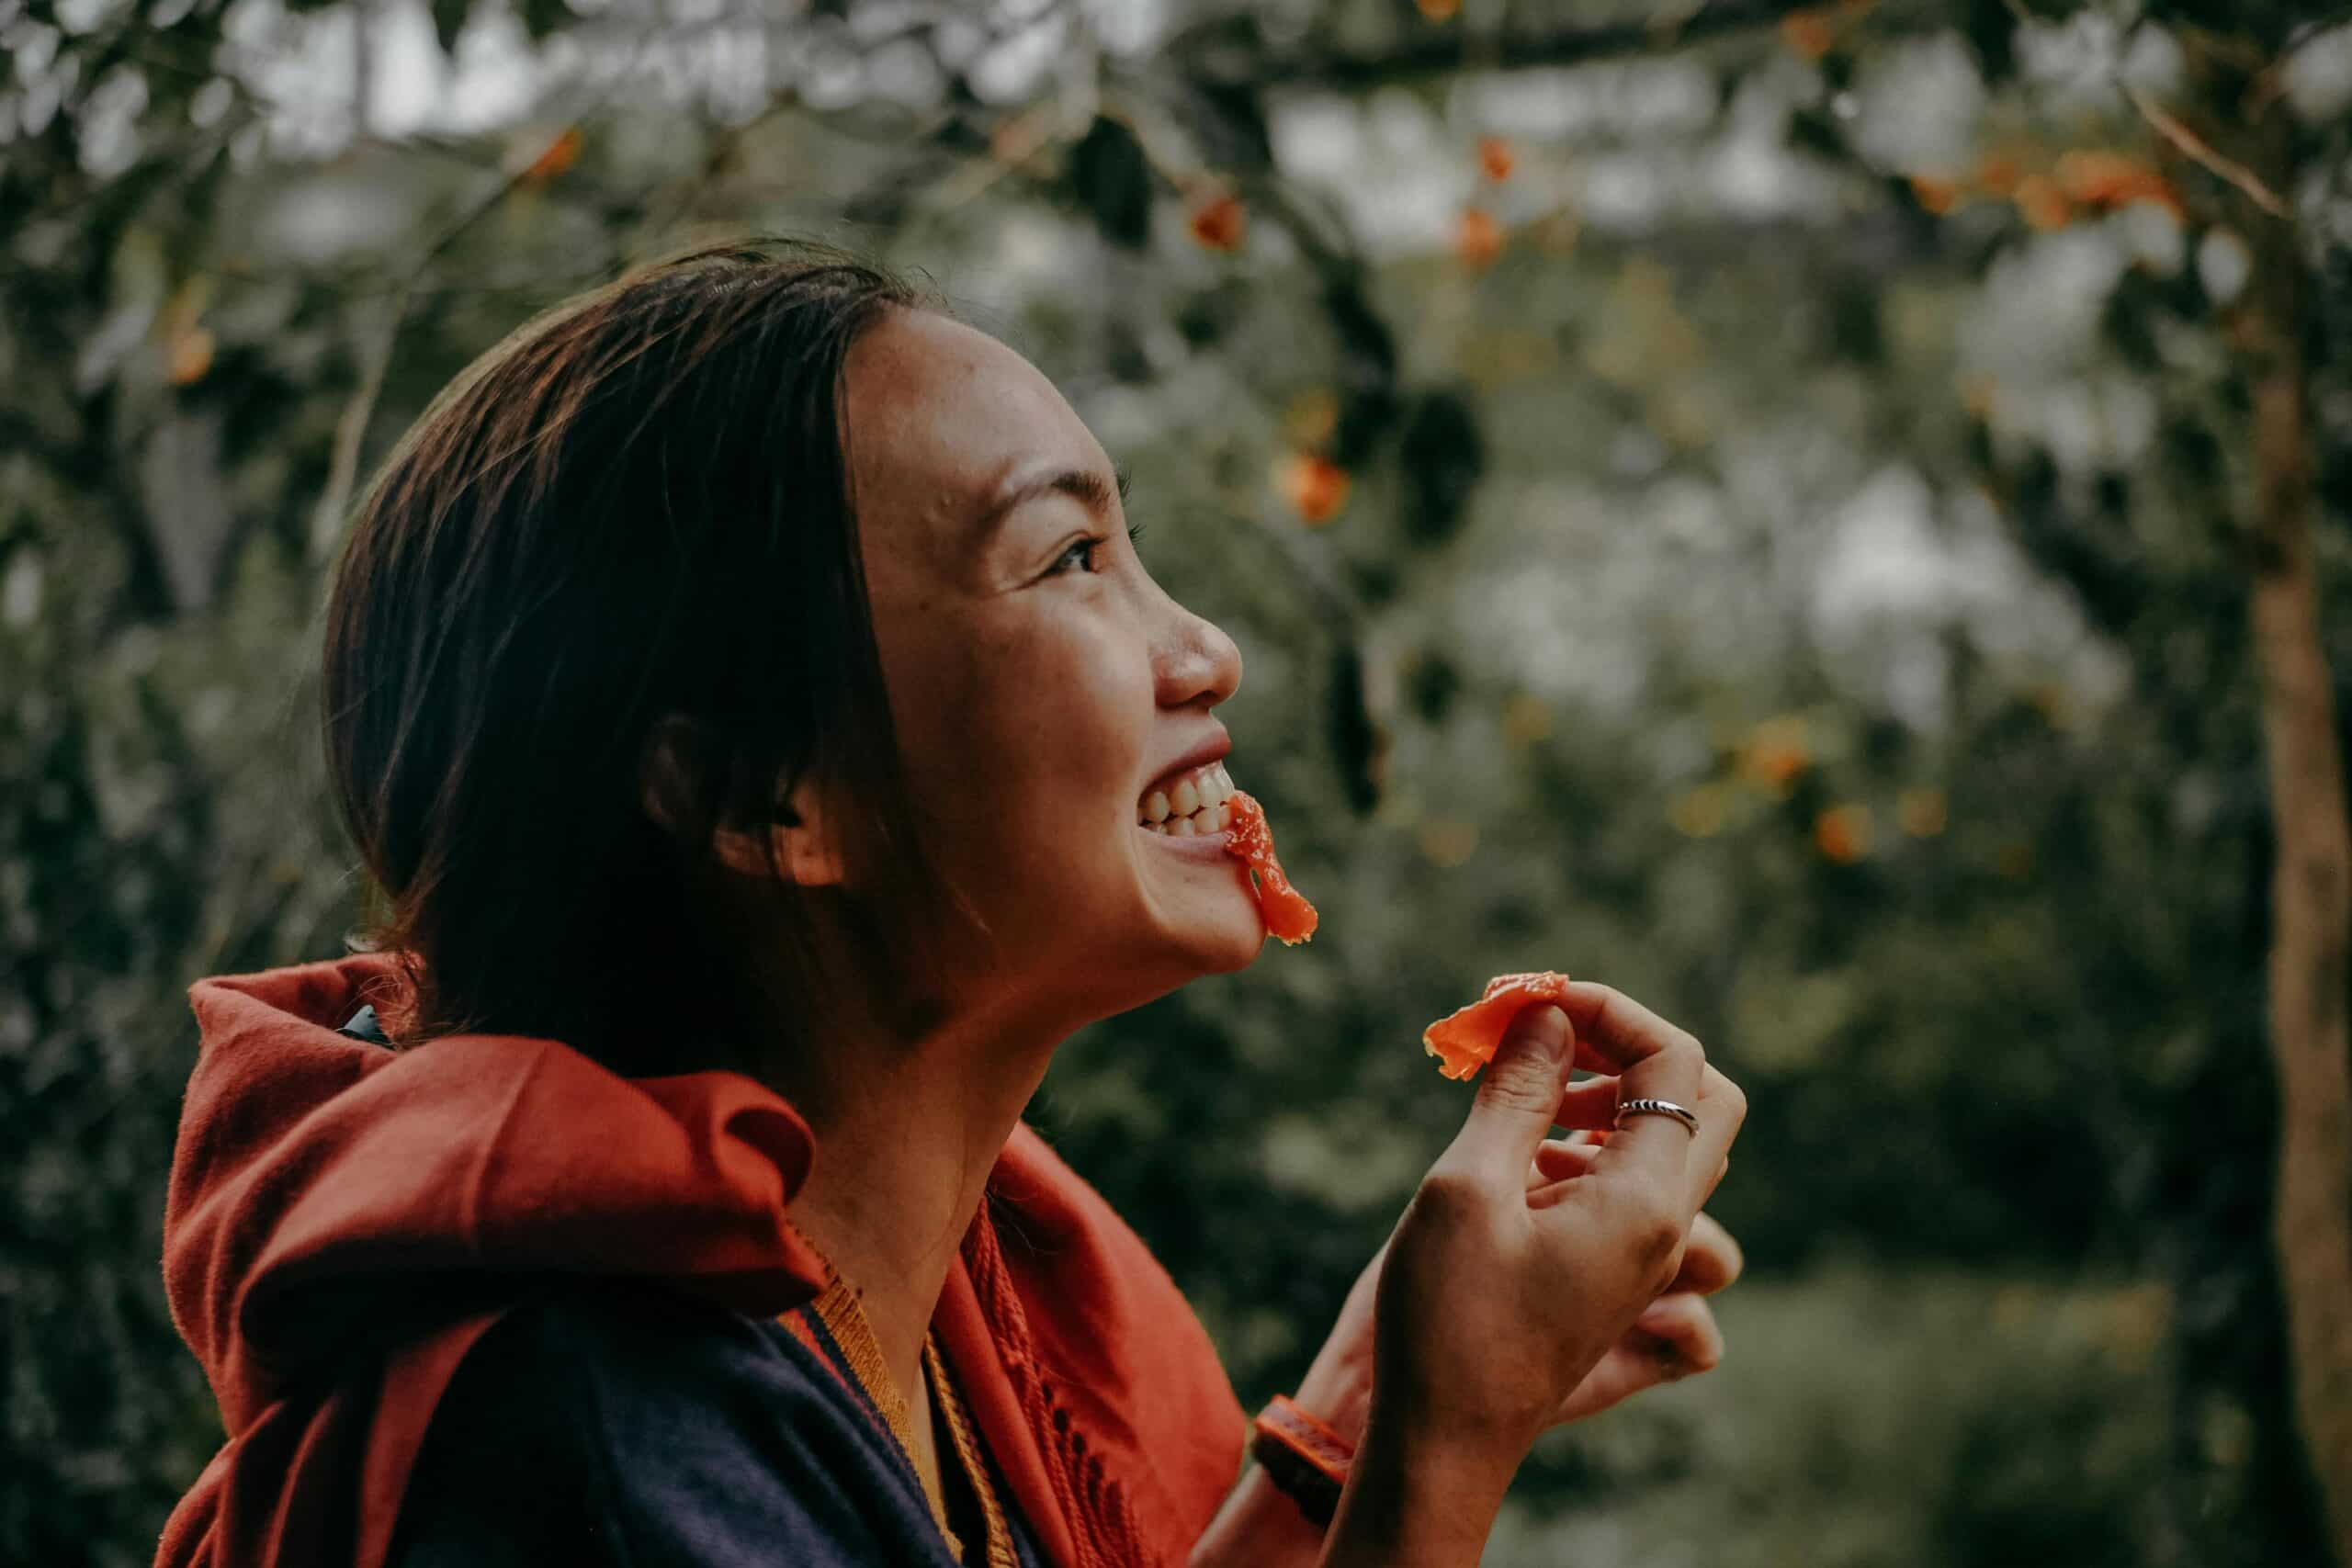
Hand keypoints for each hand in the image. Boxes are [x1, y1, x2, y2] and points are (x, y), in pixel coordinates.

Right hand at [1327, 982, 1745, 1560]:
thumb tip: (1549, 1012)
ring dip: (1615, 1107)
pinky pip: (1650, 1195)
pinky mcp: (1619, 1278)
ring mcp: (1648, 1258)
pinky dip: (1602, 1159)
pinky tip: (1529, 1174)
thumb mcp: (1466, 1186)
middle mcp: (1667, 1229)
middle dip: (1627, 1050)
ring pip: (1679, 1146)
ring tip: (1532, 1117)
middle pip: (1704, 1097)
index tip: (1530, 1001)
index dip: (1607, 1009)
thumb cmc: (1447, 1319)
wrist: (1445, 1438)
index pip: (1674, 1058)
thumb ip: (1517, 1091)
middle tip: (1547, 1048)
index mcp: (1647, 1203)